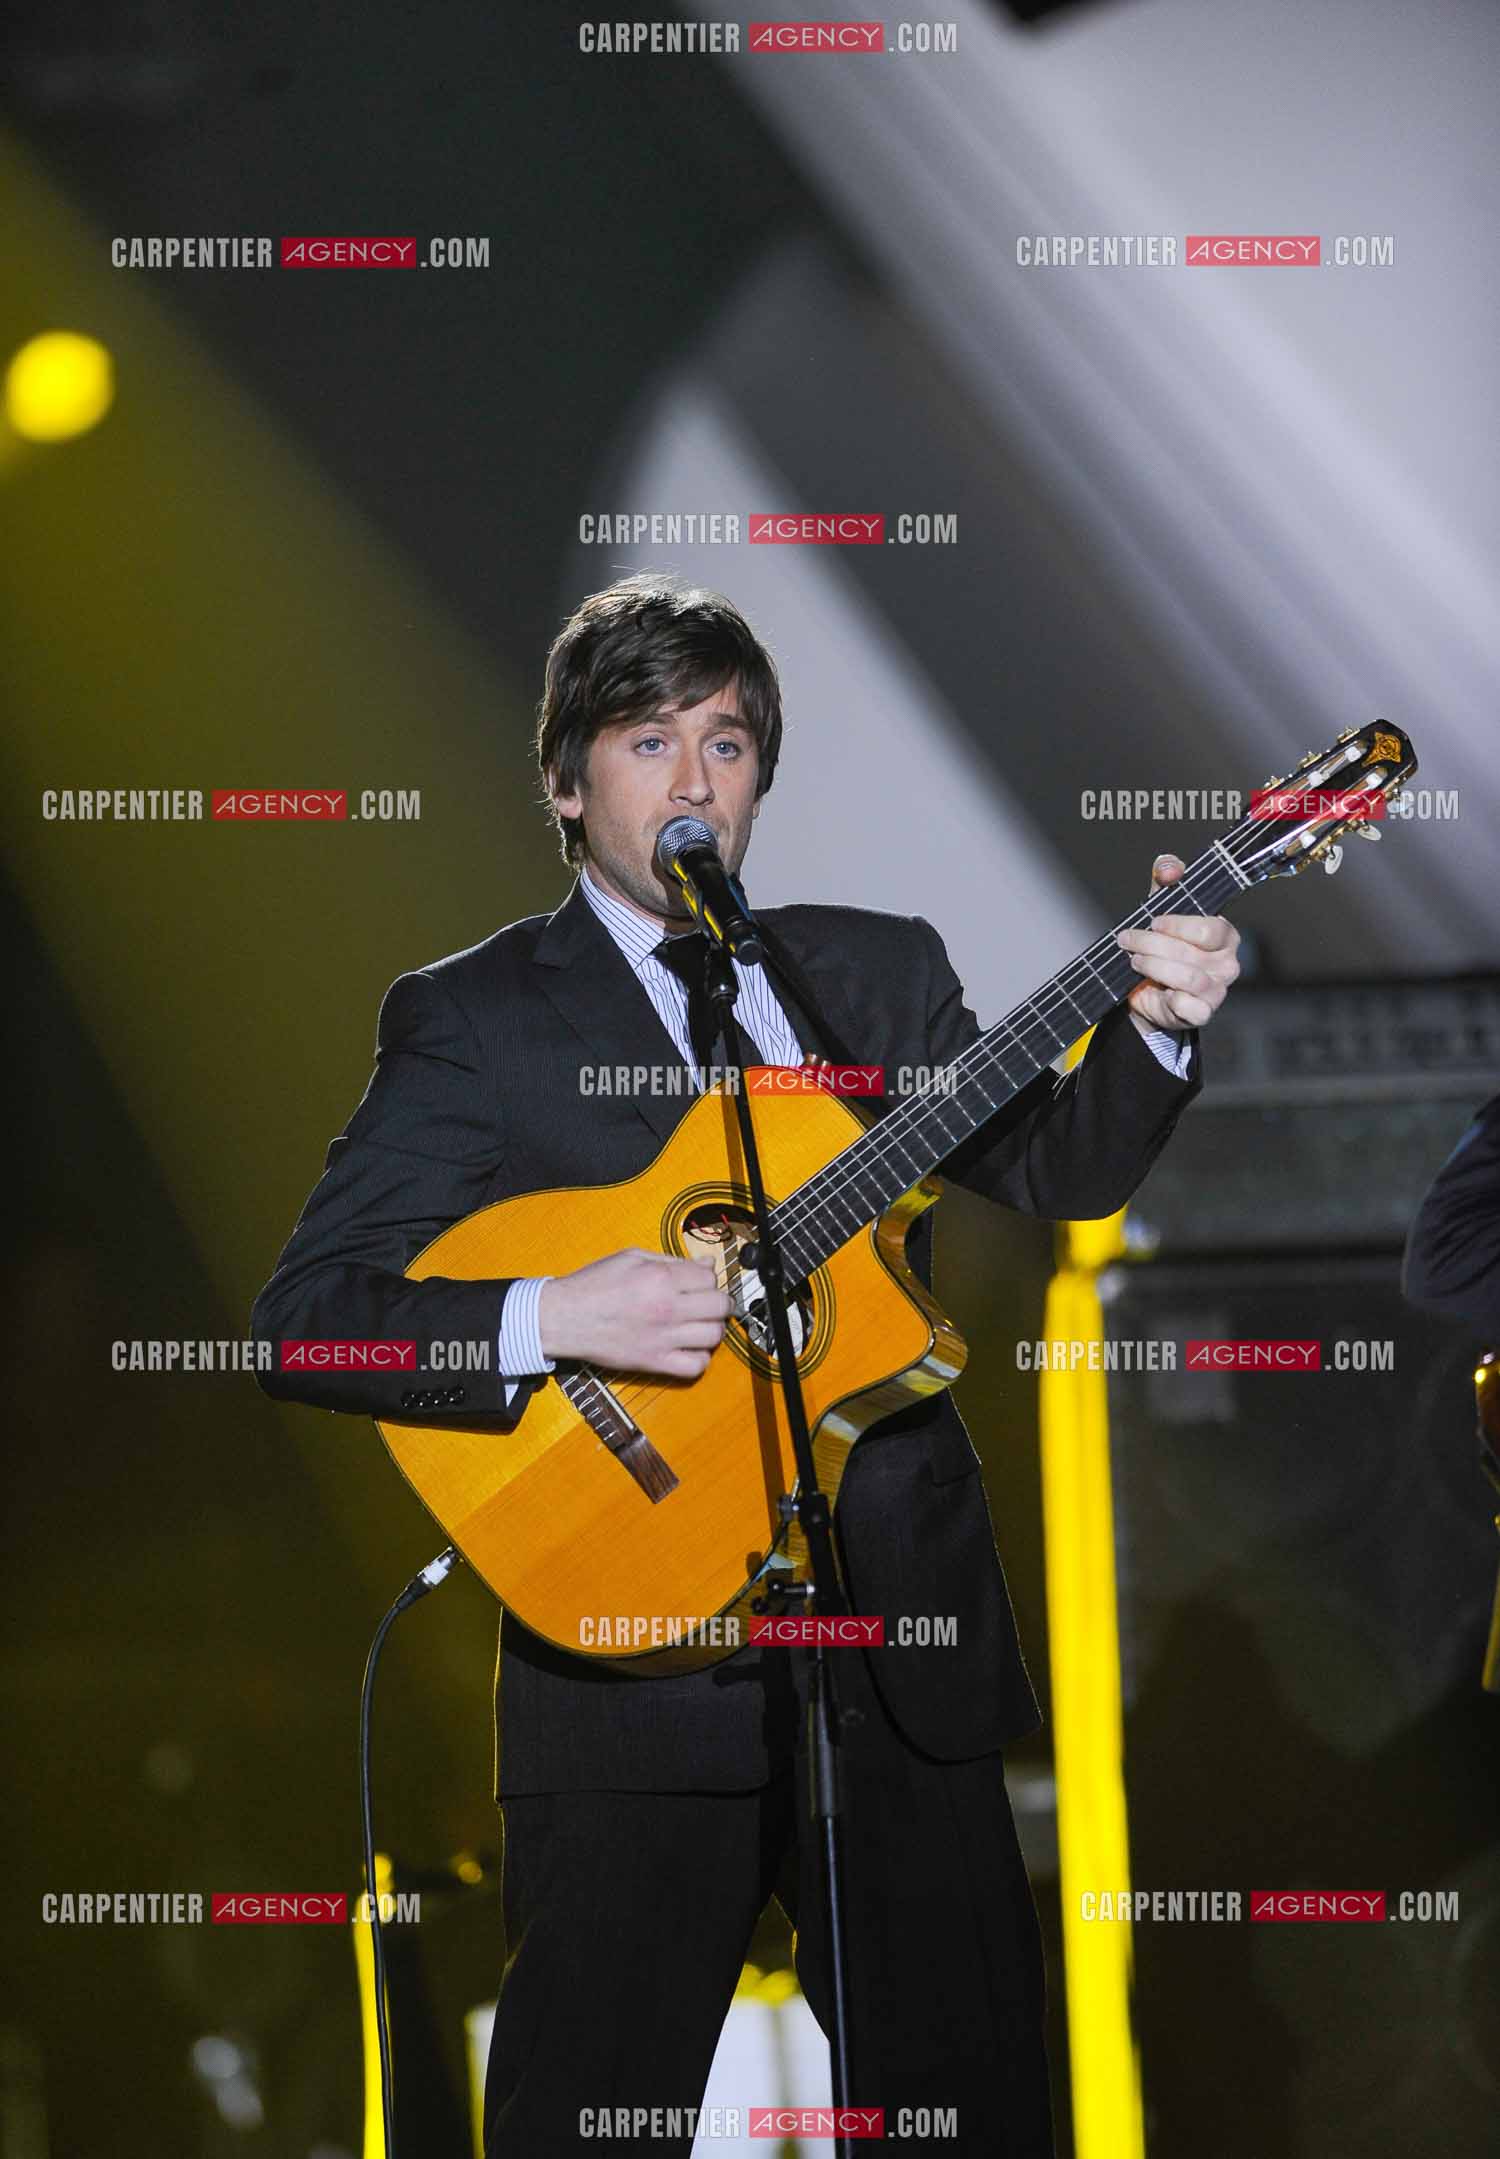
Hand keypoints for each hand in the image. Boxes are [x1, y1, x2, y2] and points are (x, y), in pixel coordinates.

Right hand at [538, 1248, 728, 1378]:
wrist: (563, 1318)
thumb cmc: (592, 1285)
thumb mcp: (631, 1258)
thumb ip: (672, 1261)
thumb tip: (706, 1263)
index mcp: (660, 1278)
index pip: (710, 1276)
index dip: (707, 1277)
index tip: (699, 1282)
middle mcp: (667, 1308)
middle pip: (720, 1306)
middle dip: (716, 1301)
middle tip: (705, 1302)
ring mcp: (663, 1338)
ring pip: (714, 1336)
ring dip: (711, 1329)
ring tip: (698, 1325)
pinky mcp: (655, 1362)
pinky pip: (696, 1366)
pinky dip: (699, 1358)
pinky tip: (689, 1347)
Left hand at [1117, 853, 1239, 1033]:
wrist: (1148, 989)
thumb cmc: (1162, 945)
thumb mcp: (1161, 906)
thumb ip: (1166, 878)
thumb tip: (1169, 869)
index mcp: (1225, 935)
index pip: (1209, 928)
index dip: (1177, 925)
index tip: (1153, 921)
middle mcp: (1227, 963)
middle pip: (1190, 952)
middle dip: (1152, 944)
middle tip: (1128, 940)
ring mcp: (1217, 991)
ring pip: (1186, 977)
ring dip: (1153, 966)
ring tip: (1135, 961)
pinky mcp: (1202, 1013)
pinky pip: (1188, 1007)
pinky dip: (1168, 998)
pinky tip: (1154, 990)